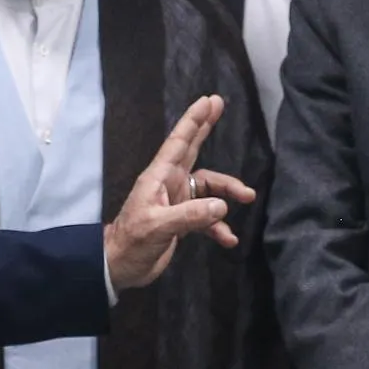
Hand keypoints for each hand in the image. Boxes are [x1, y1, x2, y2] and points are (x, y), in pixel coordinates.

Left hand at [104, 95, 254, 290]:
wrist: (120, 268)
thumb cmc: (132, 242)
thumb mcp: (158, 227)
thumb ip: (190, 215)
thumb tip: (222, 205)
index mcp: (159, 178)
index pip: (178, 143)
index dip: (193, 121)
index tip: (208, 100)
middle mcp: (169, 184)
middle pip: (192, 150)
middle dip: (206, 129)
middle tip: (220, 105)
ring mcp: (177, 201)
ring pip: (208, 189)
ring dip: (227, 194)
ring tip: (248, 198)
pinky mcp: (182, 221)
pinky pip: (207, 216)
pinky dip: (219, 226)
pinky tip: (228, 239)